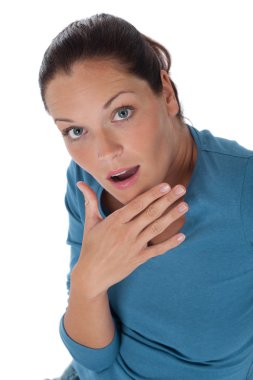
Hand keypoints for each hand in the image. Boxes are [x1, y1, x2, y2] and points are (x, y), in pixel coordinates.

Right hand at [71, 182, 187, 297]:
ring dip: (172, 216)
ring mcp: (134, 246)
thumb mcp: (90, 222)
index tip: (165, 185)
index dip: (152, 194)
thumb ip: (89, 201)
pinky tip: (182, 236)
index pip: (137, 204)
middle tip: (181, 189)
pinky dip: (170, 244)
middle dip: (167, 200)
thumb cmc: (91, 246)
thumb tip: (80, 183)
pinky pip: (157, 250)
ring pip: (156, 228)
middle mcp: (126, 232)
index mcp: (115, 221)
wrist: (92, 275)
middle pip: (150, 213)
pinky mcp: (139, 259)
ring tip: (185, 205)